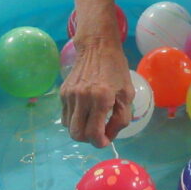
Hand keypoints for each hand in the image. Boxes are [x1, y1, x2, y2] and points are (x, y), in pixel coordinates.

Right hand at [61, 31, 133, 147]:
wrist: (97, 46)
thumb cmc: (116, 70)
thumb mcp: (127, 94)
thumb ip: (121, 118)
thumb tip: (108, 137)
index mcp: (101, 98)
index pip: (94, 134)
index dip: (101, 143)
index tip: (106, 140)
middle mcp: (82, 98)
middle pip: (77, 135)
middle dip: (88, 140)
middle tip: (99, 133)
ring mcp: (70, 95)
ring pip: (69, 127)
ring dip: (81, 130)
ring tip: (92, 121)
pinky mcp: (63, 92)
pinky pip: (65, 116)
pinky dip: (75, 120)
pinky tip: (85, 111)